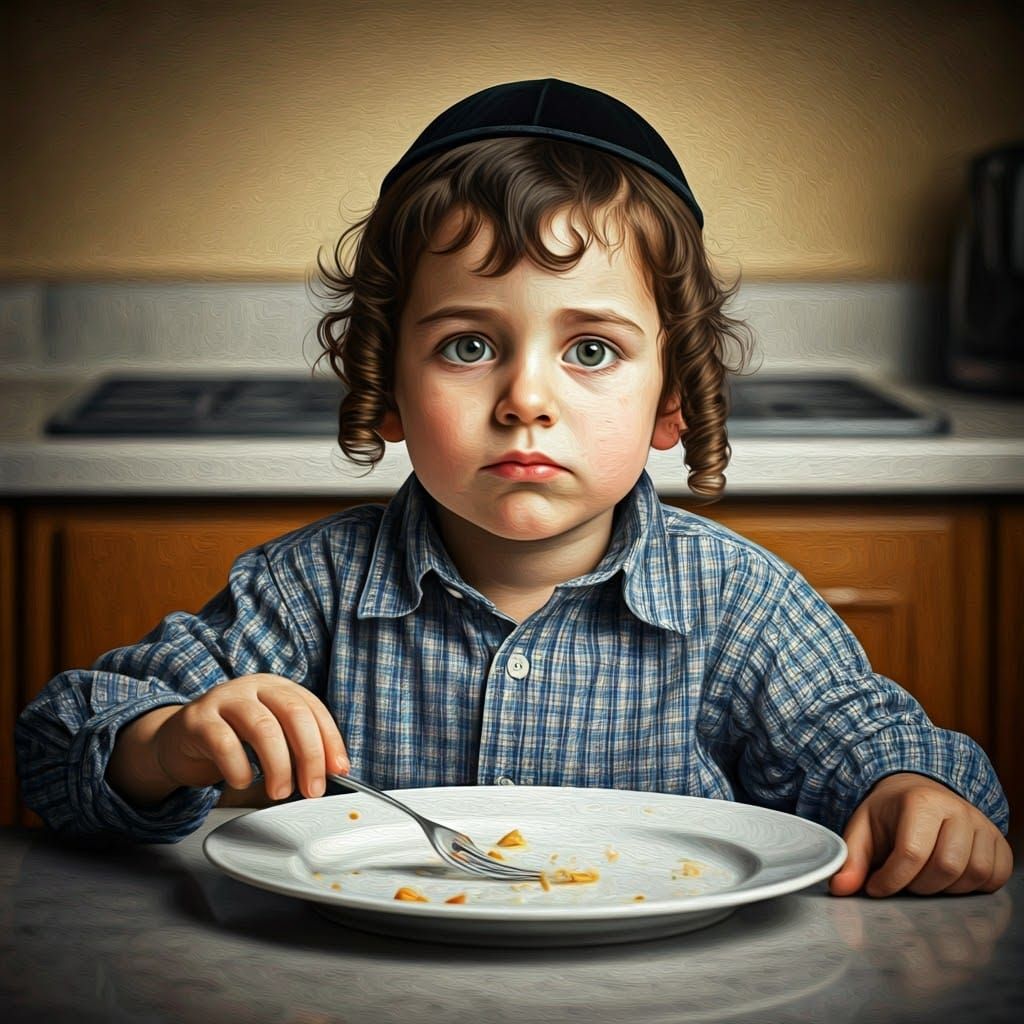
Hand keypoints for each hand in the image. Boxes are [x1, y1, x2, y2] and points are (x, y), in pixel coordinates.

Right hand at [149, 674, 348, 800]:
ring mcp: (224, 699)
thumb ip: (295, 747)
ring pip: (263, 727)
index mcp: (276, 687)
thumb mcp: (269, 737)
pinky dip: (239, 768)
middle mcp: (253, 687)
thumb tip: (328, 772)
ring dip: (278, 765)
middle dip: (309, 754)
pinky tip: (242, 782)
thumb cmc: (231, 739)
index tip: (338, 770)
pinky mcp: (197, 719)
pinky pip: (224, 743)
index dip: (329, 740)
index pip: (312, 708)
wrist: (177, 740)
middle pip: (293, 713)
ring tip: (280, 791)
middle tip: (313, 788)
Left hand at [828, 772, 1012, 896]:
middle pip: (946, 867)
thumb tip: (839, 888)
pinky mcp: (999, 842)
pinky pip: (995, 877)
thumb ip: (852, 858)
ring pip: (974, 875)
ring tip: (924, 878)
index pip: (912, 853)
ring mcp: (983, 825)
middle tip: (903, 882)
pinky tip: (950, 879)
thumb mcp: (863, 828)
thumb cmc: (890, 814)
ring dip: (946, 889)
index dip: (892, 880)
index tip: (877, 888)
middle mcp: (957, 809)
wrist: (918, 794)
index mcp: (921, 801)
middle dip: (919, 886)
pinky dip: (974, 887)